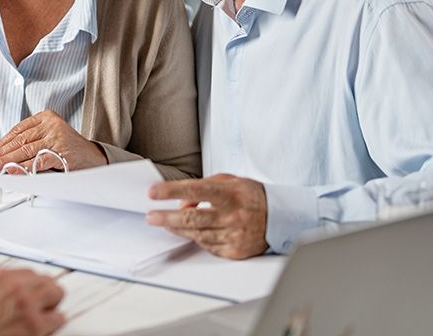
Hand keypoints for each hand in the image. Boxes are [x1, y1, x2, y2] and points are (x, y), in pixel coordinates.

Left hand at [0, 110, 107, 171]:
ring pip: (26, 149)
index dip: (3, 142)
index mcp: (46, 116)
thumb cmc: (68, 149)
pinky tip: (13, 171)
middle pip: (20, 140)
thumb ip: (31, 141)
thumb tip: (3, 155)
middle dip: (2, 153)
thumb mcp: (49, 138)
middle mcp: (51, 123)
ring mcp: (56, 136)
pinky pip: (37, 160)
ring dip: (8, 160)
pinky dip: (23, 167)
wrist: (94, 157)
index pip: (18, 130)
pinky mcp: (61, 150)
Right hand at [0, 268, 64, 335]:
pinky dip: (53, 325)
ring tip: (40, 318)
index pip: (30, 272)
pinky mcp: (36, 324)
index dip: (32, 287)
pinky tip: (41, 330)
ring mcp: (27, 304)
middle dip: (45, 294)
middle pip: (46, 279)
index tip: (33, 295)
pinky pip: (59, 318)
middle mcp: (14, 286)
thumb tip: (19, 288)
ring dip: (50, 307)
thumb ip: (1, 288)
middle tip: (41, 307)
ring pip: (57, 293)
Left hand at [146, 174, 268, 259]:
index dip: (171, 191)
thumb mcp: (229, 182)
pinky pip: (207, 246)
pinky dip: (196, 238)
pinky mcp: (235, 250)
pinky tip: (189, 232)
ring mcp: (234, 235)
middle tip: (151, 216)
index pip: (195, 190)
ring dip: (177, 229)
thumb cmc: (251, 196)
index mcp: (230, 193)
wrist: (281, 218)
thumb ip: (203, 187)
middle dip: (166, 218)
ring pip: (196, 234)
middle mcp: (233, 215)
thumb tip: (181, 202)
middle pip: (191, 219)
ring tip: (165, 223)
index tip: (153, 192)